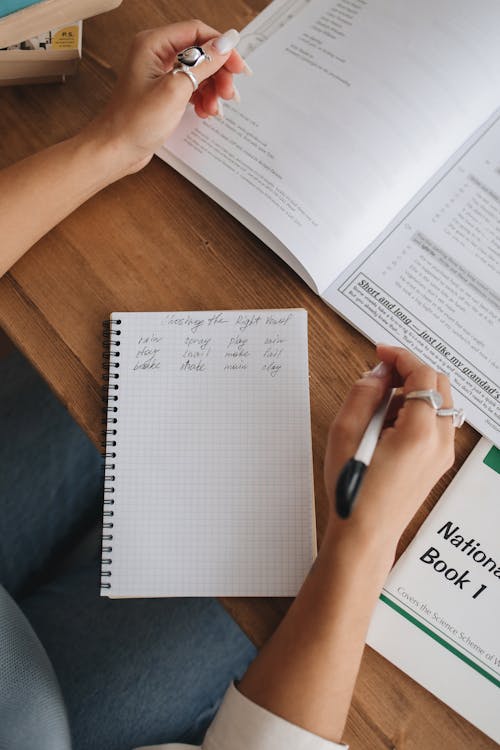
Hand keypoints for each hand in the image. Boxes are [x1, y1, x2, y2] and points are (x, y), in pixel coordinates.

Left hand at [85, 20, 246, 175]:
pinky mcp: (163, 92)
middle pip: (200, 52)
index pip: (197, 32)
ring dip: (212, 89)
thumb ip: (204, 64)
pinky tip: (204, 111)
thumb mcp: (176, 89)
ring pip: (198, 72)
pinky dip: (202, 98)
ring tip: (214, 108)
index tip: (237, 67)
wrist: (116, 149)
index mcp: (153, 44)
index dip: (221, 48)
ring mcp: (160, 74)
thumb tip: (226, 43)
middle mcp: (155, 54)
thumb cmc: (134, 121)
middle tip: (228, 93)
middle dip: (218, 73)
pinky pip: (191, 87)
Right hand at [323, 344, 455, 554]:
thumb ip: (363, 394)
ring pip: (440, 402)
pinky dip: (418, 409)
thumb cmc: (354, 492)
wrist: (365, 533)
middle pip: (439, 384)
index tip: (382, 352)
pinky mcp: (437, 462)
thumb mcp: (345, 434)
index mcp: (420, 433)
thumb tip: (377, 373)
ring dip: (415, 390)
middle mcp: (439, 442)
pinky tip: (389, 421)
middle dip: (410, 371)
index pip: (423, 375)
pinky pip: (436, 422)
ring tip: (380, 402)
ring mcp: (442, 454)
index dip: (401, 356)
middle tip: (381, 371)